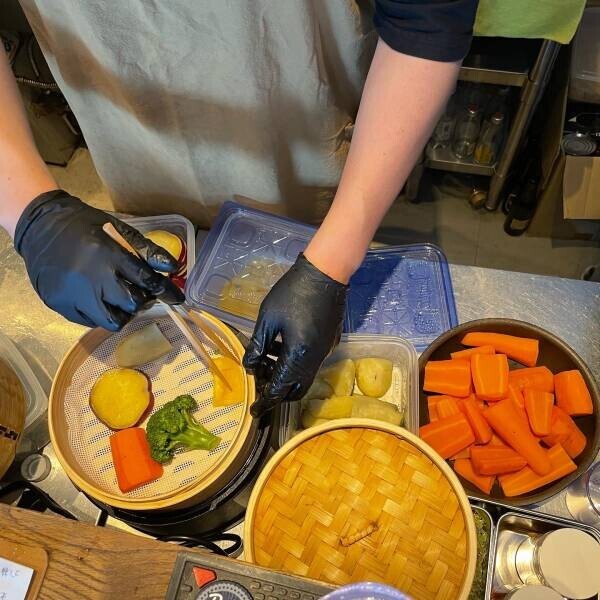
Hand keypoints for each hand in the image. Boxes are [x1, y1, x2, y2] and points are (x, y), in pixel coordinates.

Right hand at [14, 190, 183, 329]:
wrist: (40, 226)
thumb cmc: (85, 225)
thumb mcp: (118, 229)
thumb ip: (145, 249)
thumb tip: (170, 268)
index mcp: (107, 255)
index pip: (146, 280)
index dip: (165, 291)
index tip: (177, 298)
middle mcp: (90, 278)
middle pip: (131, 305)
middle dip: (141, 300)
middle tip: (139, 292)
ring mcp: (72, 295)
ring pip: (111, 321)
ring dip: (122, 313)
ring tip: (120, 299)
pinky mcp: (59, 305)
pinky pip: (90, 322)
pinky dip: (101, 314)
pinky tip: (100, 299)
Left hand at [243, 254, 347, 416]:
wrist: (325, 274)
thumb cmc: (293, 292)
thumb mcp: (267, 318)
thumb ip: (257, 346)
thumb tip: (251, 367)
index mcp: (298, 354)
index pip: (280, 388)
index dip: (266, 400)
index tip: (255, 411)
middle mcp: (315, 359)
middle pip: (296, 389)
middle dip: (277, 390)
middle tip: (260, 378)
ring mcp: (325, 352)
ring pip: (304, 376)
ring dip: (285, 374)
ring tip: (266, 355)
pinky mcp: (329, 343)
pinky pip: (311, 363)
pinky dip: (295, 363)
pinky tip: (282, 343)